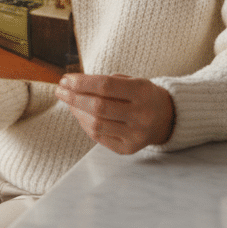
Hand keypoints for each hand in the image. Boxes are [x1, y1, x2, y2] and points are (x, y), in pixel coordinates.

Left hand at [55, 73, 174, 154]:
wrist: (167, 118)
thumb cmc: (142, 95)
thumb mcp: (132, 81)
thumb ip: (105, 82)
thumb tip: (72, 85)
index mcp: (143, 92)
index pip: (106, 86)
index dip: (82, 83)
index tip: (66, 78)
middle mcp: (141, 115)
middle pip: (98, 107)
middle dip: (74, 98)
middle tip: (60, 90)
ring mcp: (135, 135)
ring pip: (96, 125)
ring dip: (76, 112)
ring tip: (68, 101)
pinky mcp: (128, 149)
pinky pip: (99, 137)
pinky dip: (85, 124)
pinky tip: (79, 114)